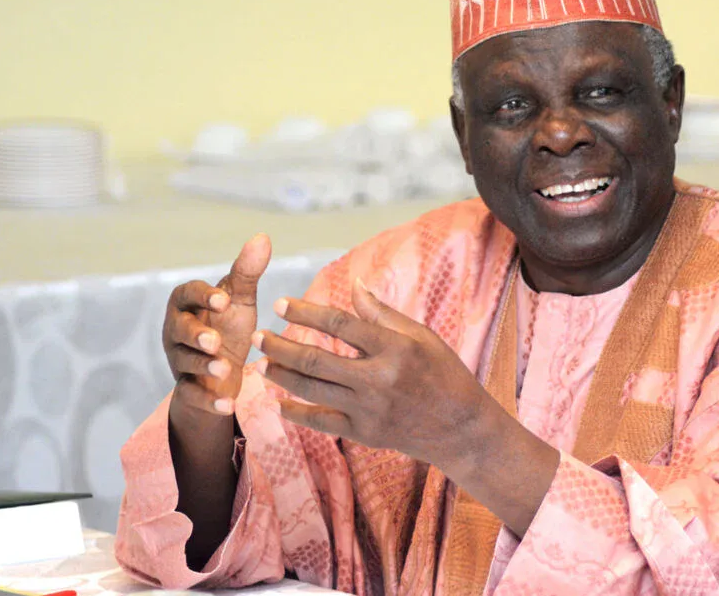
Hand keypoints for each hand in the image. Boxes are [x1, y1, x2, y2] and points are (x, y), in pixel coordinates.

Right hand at [163, 233, 271, 415]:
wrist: (221, 371)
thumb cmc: (228, 325)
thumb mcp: (240, 300)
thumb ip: (248, 272)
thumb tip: (263, 236)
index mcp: (187, 304)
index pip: (187, 293)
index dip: (203, 296)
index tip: (223, 299)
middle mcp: (176, 331)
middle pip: (178, 330)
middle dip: (195, 335)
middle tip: (214, 341)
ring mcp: (180, 361)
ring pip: (184, 362)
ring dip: (202, 366)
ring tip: (223, 368)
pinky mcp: (188, 389)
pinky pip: (192, 396)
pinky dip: (209, 402)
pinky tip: (228, 405)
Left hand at [253, 278, 559, 535]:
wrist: (461, 428)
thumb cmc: (445, 373)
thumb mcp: (421, 336)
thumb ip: (382, 312)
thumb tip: (353, 283)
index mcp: (394, 347)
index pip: (339, 323)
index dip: (305, 312)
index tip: (280, 305)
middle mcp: (378, 378)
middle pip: (315, 359)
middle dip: (280, 345)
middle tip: (257, 335)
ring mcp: (369, 409)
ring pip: (312, 390)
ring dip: (282, 375)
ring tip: (261, 363)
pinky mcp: (365, 434)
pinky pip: (322, 422)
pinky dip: (297, 413)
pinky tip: (279, 401)